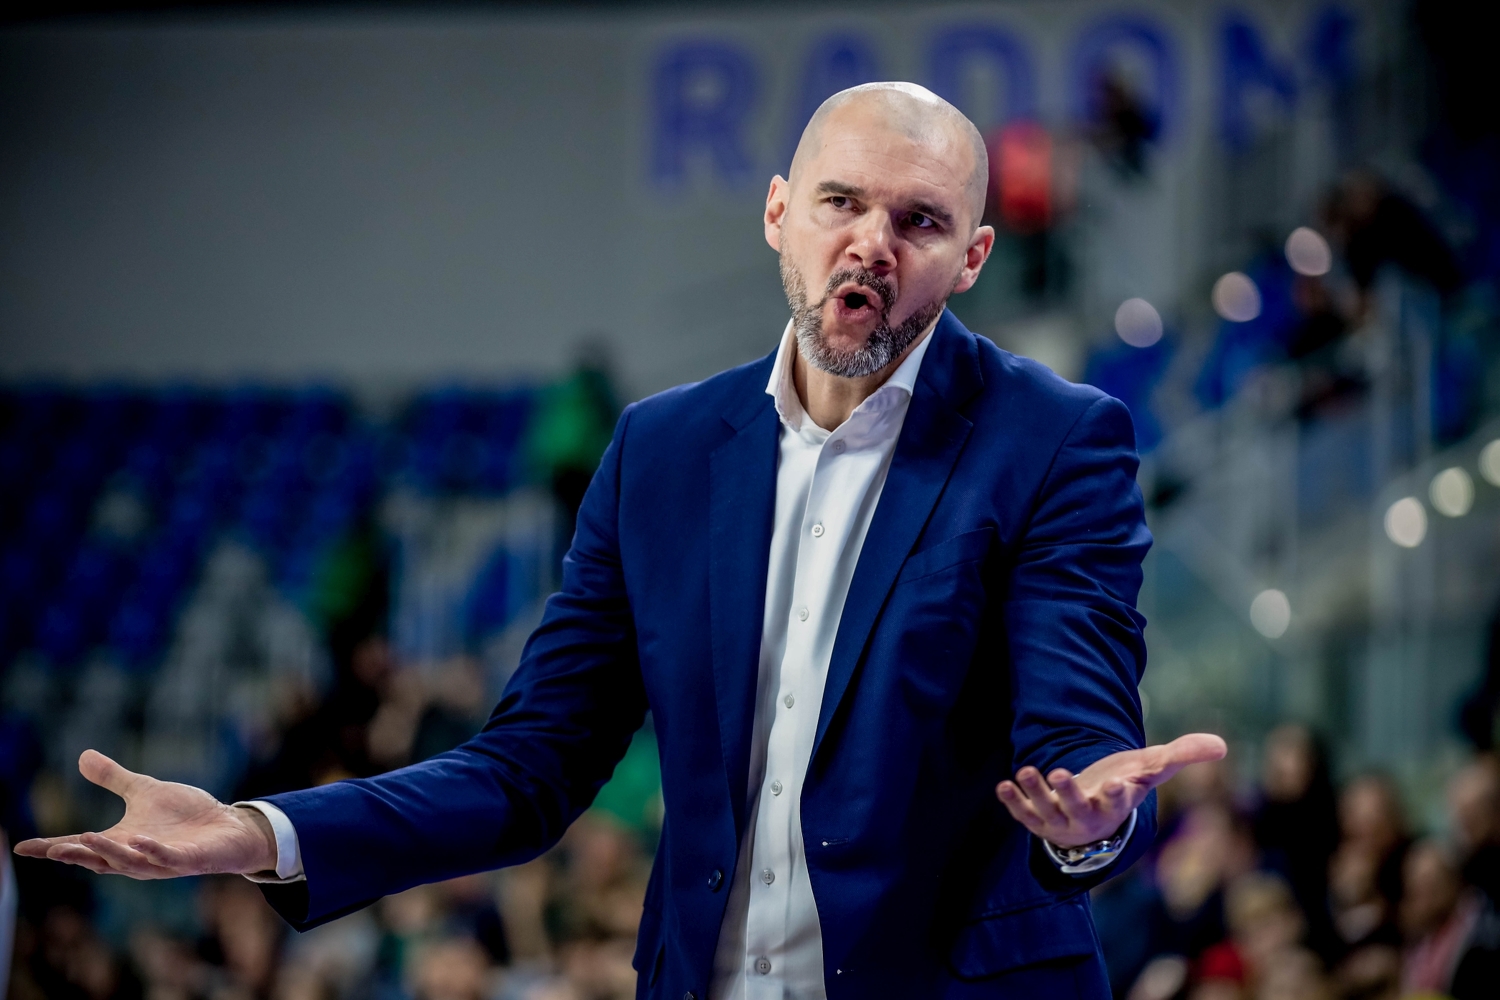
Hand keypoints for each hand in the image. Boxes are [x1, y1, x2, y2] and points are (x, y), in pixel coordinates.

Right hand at [12, 750, 277, 878]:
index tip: (22, 846)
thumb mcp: (144, 791)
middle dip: (76, 854)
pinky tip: (140, 840)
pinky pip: (167, 859)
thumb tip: (82, 756)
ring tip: (84, 838)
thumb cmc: (186, 815)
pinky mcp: (188, 861)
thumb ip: (113, 778)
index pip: (81, 846)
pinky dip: (153, 851)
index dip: (51, 847)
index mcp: (122, 840)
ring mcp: (162, 861)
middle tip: (51, 848)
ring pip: (128, 863)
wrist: (228, 827)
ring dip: (108, 853)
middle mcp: (137, 855)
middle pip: (99, 859)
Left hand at [996, 733, 1226, 848]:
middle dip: (1068, 793)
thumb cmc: (1125, 784)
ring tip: (1025, 770)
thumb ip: (1183, 755)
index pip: (1120, 802)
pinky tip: (1004, 784)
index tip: (1119, 783)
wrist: (1095, 810)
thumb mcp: (1152, 767)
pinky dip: (1013, 802)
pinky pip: (1024, 815)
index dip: (1119, 794)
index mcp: (1117, 806)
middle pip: (1078, 809)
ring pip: (1046, 812)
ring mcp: (1061, 821)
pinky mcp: (1038, 820)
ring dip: (1036, 793)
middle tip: (1059, 773)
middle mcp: (1088, 818)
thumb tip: (1221, 745)